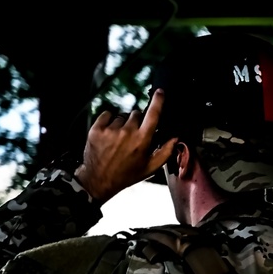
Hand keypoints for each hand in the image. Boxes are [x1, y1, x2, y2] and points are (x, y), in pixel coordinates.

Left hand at [74, 89, 176, 204]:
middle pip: (137, 114)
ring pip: (122, 116)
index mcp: (142, 140)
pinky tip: (109, 134)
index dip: (158, 101)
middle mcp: (127, 132)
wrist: (99, 180)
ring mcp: (111, 130)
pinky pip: (107, 114)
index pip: (153, 115)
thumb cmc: (126, 175)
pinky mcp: (97, 129)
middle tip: (132, 137)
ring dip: (122, 124)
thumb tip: (175, 138)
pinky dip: (109, 121)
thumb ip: (166, 152)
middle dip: (137, 122)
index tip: (160, 93)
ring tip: (119, 140)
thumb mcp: (150, 168)